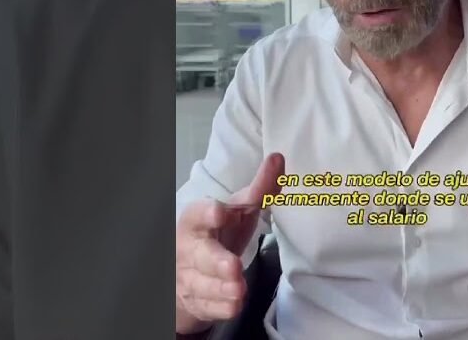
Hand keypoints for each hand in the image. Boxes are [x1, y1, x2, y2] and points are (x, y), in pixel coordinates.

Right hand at [175, 153, 284, 333]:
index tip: (221, 212)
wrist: (189, 270)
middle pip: (201, 254)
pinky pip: (209, 307)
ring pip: (204, 284)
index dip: (208, 214)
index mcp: (197, 221)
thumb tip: (279, 159)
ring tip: (238, 289)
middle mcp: (190, 249)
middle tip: (233, 265)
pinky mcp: (198, 301)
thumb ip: (258, 189)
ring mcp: (192, 277)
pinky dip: (221, 307)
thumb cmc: (218, 233)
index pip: (198, 215)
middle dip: (216, 261)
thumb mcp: (237, 211)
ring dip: (222, 287)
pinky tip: (232, 305)